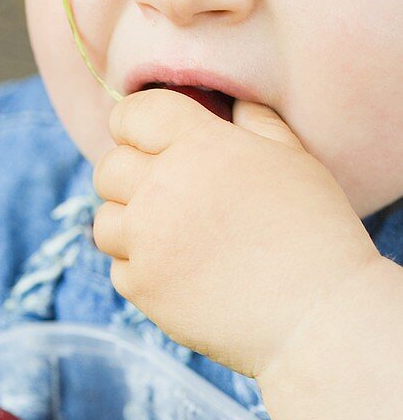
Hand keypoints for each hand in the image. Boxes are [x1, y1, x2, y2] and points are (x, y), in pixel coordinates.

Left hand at [93, 89, 379, 378]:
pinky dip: (139, 269)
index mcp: (200, 145)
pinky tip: (176, 272)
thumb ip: (256, 124)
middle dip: (126, 175)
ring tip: (163, 234)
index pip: (135, 115)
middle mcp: (163, 189)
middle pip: (109, 169)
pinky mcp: (143, 289)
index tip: (140, 138)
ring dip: (126, 224)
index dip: (132, 124)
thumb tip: (232, 103)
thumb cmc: (315, 234)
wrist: (314, 315)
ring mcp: (147, 242)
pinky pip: (119, 269)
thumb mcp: (293, 159)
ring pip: (104, 221)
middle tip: (157, 191)